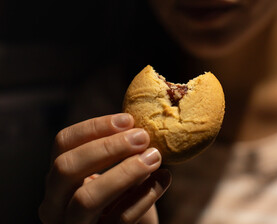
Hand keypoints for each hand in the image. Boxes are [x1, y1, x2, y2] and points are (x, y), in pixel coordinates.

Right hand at [39, 113, 170, 223]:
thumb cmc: (125, 200)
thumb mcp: (119, 174)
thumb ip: (123, 154)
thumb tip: (142, 125)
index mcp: (59, 179)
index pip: (63, 144)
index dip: (94, 128)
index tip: (128, 120)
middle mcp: (55, 204)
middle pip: (65, 168)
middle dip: (107, 148)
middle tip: (142, 137)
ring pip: (85, 199)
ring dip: (125, 172)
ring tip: (154, 157)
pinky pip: (119, 219)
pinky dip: (144, 196)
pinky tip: (163, 179)